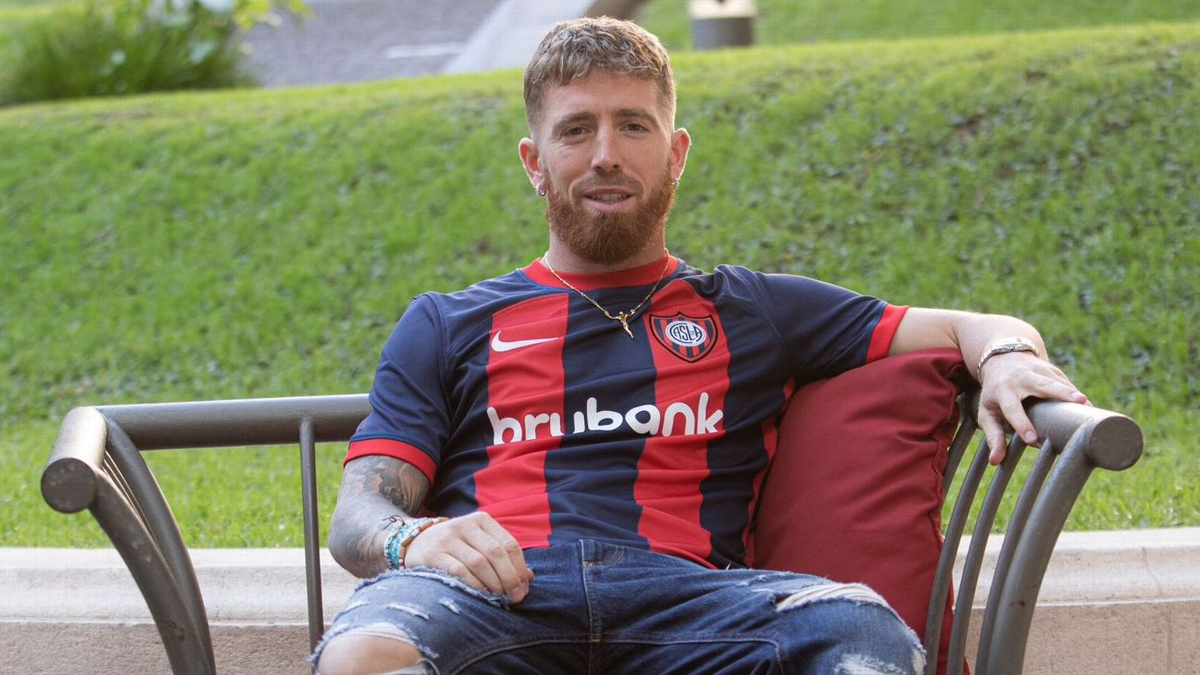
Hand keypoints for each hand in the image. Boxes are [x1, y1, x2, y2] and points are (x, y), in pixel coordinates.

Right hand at [402, 511, 533, 603]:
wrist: (416, 542)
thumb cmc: (457, 547)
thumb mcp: (480, 543)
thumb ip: (503, 557)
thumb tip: (529, 577)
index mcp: (482, 520)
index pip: (509, 544)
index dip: (520, 568)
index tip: (525, 587)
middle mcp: (465, 525)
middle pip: (495, 553)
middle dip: (510, 578)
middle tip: (516, 597)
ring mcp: (448, 538)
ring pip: (479, 563)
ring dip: (493, 584)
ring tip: (499, 598)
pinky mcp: (433, 554)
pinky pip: (459, 571)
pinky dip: (474, 585)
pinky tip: (481, 595)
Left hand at [977, 352, 1088, 463]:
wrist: (1003, 359)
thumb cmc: (995, 393)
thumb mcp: (987, 412)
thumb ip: (993, 436)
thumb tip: (996, 461)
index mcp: (1003, 390)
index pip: (1012, 408)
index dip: (1021, 424)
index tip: (1032, 439)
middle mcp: (1022, 378)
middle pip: (1043, 385)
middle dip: (1060, 393)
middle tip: (1080, 403)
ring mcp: (1040, 371)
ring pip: (1059, 382)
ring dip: (1074, 394)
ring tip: (1089, 408)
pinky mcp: (1053, 370)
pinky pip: (1068, 384)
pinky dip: (1078, 396)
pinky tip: (1090, 409)